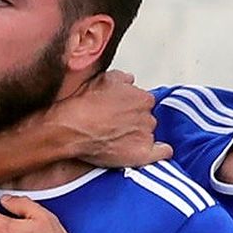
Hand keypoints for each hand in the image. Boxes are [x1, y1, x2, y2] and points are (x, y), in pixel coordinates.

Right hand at [49, 71, 168, 167]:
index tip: (120, 111)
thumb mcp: (102, 79)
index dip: (130, 106)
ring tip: (117, 139)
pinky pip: (162, 153)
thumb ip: (122, 78)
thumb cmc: (83, 104)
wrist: (70, 128)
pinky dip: (160, 152)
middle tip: (115, 125)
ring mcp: (145, 135)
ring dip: (138, 135)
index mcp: (141, 97)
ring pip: (148, 134)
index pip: (143, 102)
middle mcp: (147, 115)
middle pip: (146, 118)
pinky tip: (153, 151)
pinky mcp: (142, 154)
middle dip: (134, 121)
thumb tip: (129, 80)